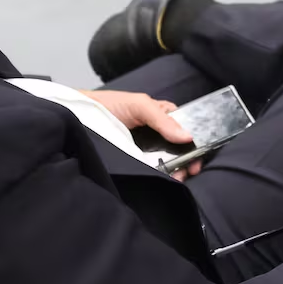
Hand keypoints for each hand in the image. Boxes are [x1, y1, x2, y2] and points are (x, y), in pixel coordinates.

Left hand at [81, 90, 203, 180]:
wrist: (80, 117)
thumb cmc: (110, 105)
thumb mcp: (140, 105)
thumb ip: (163, 119)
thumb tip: (187, 136)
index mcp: (162, 116)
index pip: (186, 127)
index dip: (196, 139)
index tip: (202, 153)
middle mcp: (157, 133)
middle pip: (180, 148)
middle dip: (189, 158)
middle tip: (192, 169)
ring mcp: (147, 149)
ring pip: (169, 160)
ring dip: (178, 169)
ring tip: (180, 176)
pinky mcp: (136, 161)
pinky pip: (153, 169)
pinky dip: (162, 175)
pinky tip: (168, 179)